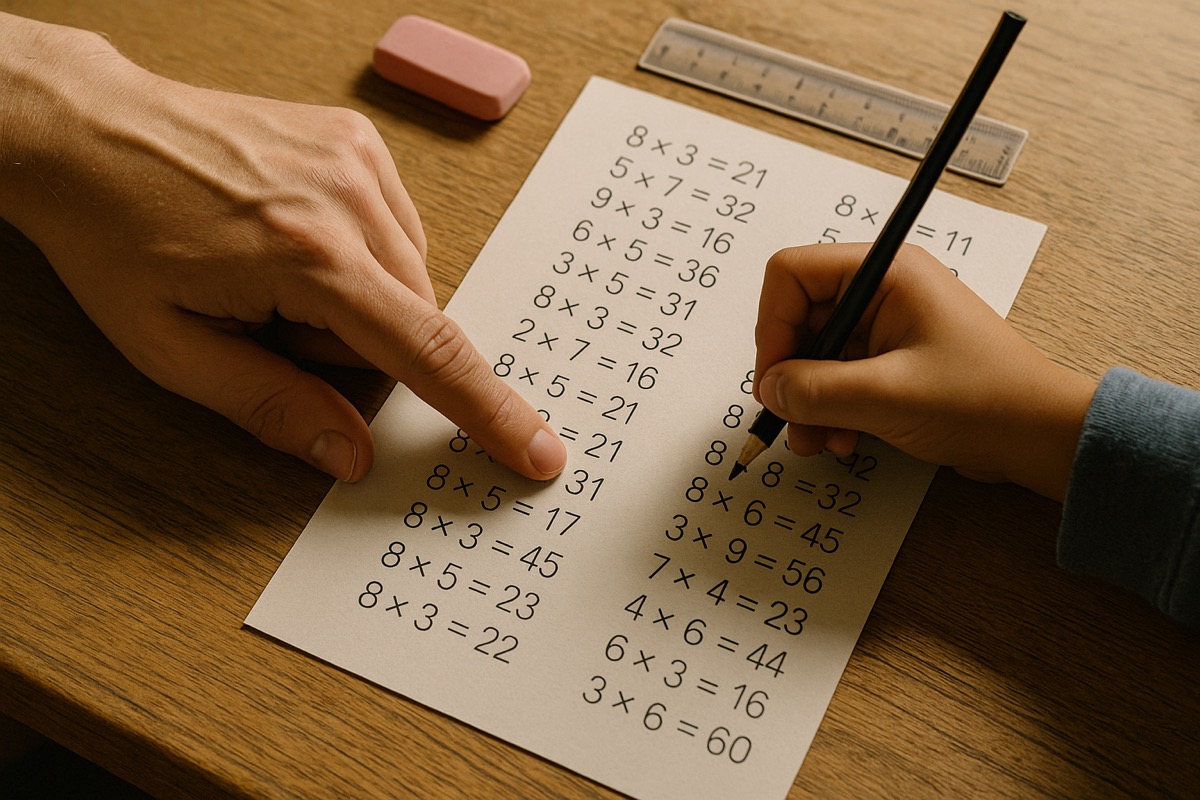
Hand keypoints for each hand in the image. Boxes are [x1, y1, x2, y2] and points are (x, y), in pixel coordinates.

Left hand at [0, 15, 565, 482]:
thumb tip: (349, 454)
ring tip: (275, 277)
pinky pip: (399, 233)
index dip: (487, 411)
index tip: (536, 449)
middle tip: (272, 326)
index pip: (426, 352)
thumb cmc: (115, 235)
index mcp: (306, 257)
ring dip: (359, 302)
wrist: (90, 132)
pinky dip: (361, 259)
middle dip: (359, 348)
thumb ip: (271, 406)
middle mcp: (348, 198)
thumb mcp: (172, 349)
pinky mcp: (358, 142)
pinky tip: (296, 243)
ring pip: (410, 278)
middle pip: (414, 320)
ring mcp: (358, 160)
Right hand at [753, 242, 1096, 499]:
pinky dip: (831, 408)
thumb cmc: (984, 400)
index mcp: (887, 273)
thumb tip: (770, 389)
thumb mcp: (886, 396)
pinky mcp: (892, 360)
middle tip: (790, 417)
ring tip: (816, 441)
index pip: (793, 274)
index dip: (773, 325)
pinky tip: (842, 438)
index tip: (774, 376)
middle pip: (800, 318)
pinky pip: (838, 376)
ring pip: (815, 353)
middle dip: (790, 373)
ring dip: (808, 400)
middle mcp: (883, 291)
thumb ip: (816, 390)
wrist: (1038, 437)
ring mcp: (887, 326)